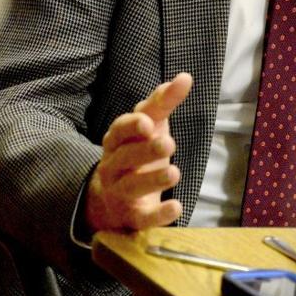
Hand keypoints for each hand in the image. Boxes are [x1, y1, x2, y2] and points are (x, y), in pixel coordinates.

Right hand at [85, 72, 191, 232]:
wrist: (110, 202)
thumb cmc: (135, 156)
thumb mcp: (147, 129)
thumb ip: (162, 104)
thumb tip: (185, 77)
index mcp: (117, 141)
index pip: (119, 130)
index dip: (131, 126)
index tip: (147, 122)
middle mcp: (114, 165)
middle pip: (125, 157)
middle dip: (145, 150)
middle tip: (168, 144)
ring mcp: (120, 193)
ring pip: (131, 186)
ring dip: (152, 179)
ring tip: (174, 173)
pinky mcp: (132, 217)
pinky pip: (142, 218)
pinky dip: (158, 214)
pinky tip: (176, 207)